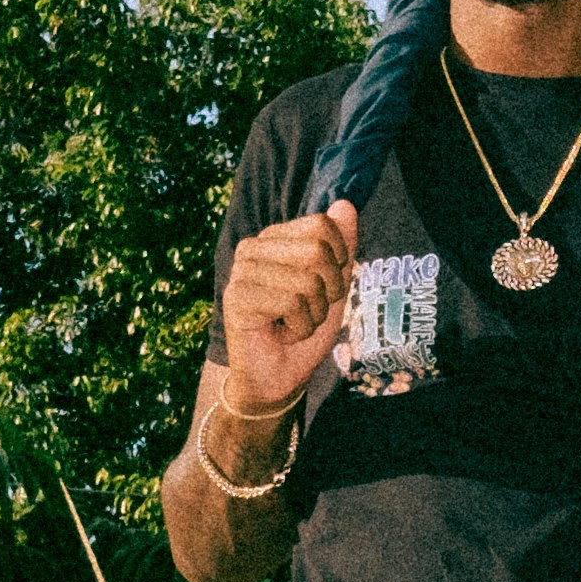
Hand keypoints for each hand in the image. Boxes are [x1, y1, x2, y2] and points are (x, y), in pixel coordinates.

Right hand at [216, 206, 358, 421]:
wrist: (278, 377)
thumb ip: (342, 246)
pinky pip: (291, 303)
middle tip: (308, 311)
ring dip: (313, 315)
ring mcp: (241, 271)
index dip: (339, 263)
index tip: (323, 289)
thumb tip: (345, 205)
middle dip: (328, 292)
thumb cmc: (304, 328)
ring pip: (306, 281)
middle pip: (317, 252)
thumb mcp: (334, 284)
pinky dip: (300, 328)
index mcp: (274, 238)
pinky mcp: (235, 297)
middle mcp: (252, 247)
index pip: (322, 226)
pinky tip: (281, 334)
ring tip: (293, 324)